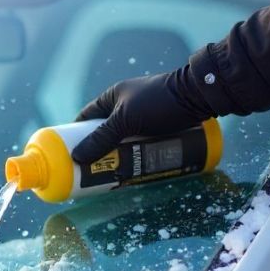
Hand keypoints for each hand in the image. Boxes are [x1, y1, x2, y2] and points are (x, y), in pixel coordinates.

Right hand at [71, 72, 207, 163]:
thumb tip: (77, 157)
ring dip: (119, 156)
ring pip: (124, 140)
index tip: (70, 155)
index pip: (86, 118)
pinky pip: (142, 142)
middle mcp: (126, 105)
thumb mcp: (125, 120)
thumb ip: (102, 138)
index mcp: (112, 97)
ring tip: (113, 175)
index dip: (76, 135)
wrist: (199, 95)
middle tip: (93, 172)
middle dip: (100, 152)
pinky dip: (137, 155)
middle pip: (105, 133)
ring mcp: (143, 115)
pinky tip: (135, 169)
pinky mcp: (159, 125)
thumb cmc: (159, 102)